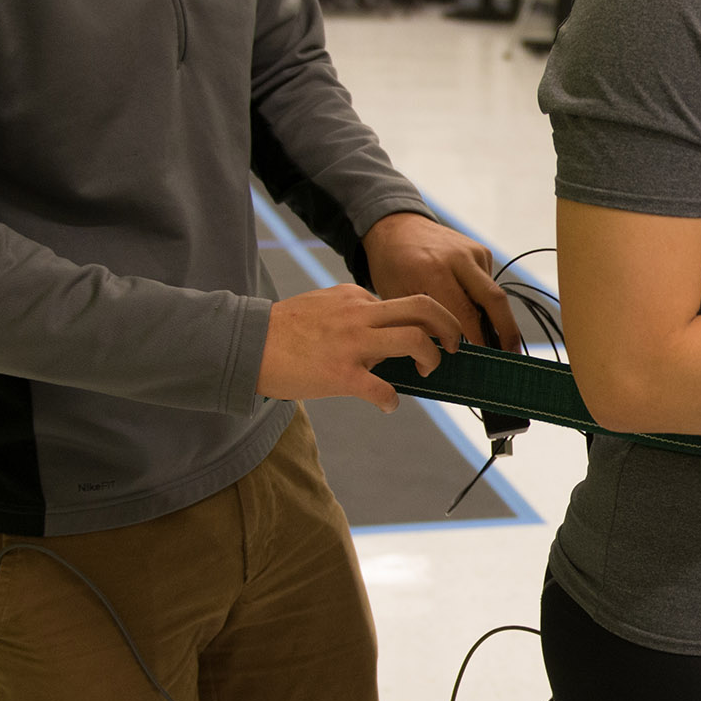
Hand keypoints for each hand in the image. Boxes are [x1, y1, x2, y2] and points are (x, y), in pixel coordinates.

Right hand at [259, 284, 466, 408]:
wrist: (245, 343)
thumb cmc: (282, 330)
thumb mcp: (322, 305)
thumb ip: (352, 312)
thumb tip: (378, 329)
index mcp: (355, 297)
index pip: (403, 305)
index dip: (419, 324)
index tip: (423, 339)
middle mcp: (359, 314)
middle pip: (424, 308)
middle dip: (450, 326)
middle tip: (455, 346)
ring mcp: (352, 343)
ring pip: (415, 341)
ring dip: (431, 358)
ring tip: (427, 371)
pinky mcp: (341, 374)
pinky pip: (383, 389)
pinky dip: (391, 400)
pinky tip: (387, 404)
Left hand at [365, 211, 518, 349]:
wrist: (396, 227)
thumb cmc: (391, 267)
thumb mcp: (397, 298)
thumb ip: (422, 324)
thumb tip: (446, 356)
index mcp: (433, 270)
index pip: (465, 313)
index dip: (475, 340)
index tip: (480, 359)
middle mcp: (458, 258)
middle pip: (494, 300)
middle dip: (507, 332)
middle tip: (511, 357)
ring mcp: (473, 252)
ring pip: (495, 294)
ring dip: (499, 320)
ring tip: (500, 346)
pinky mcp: (481, 251)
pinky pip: (489, 284)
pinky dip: (486, 303)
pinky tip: (476, 314)